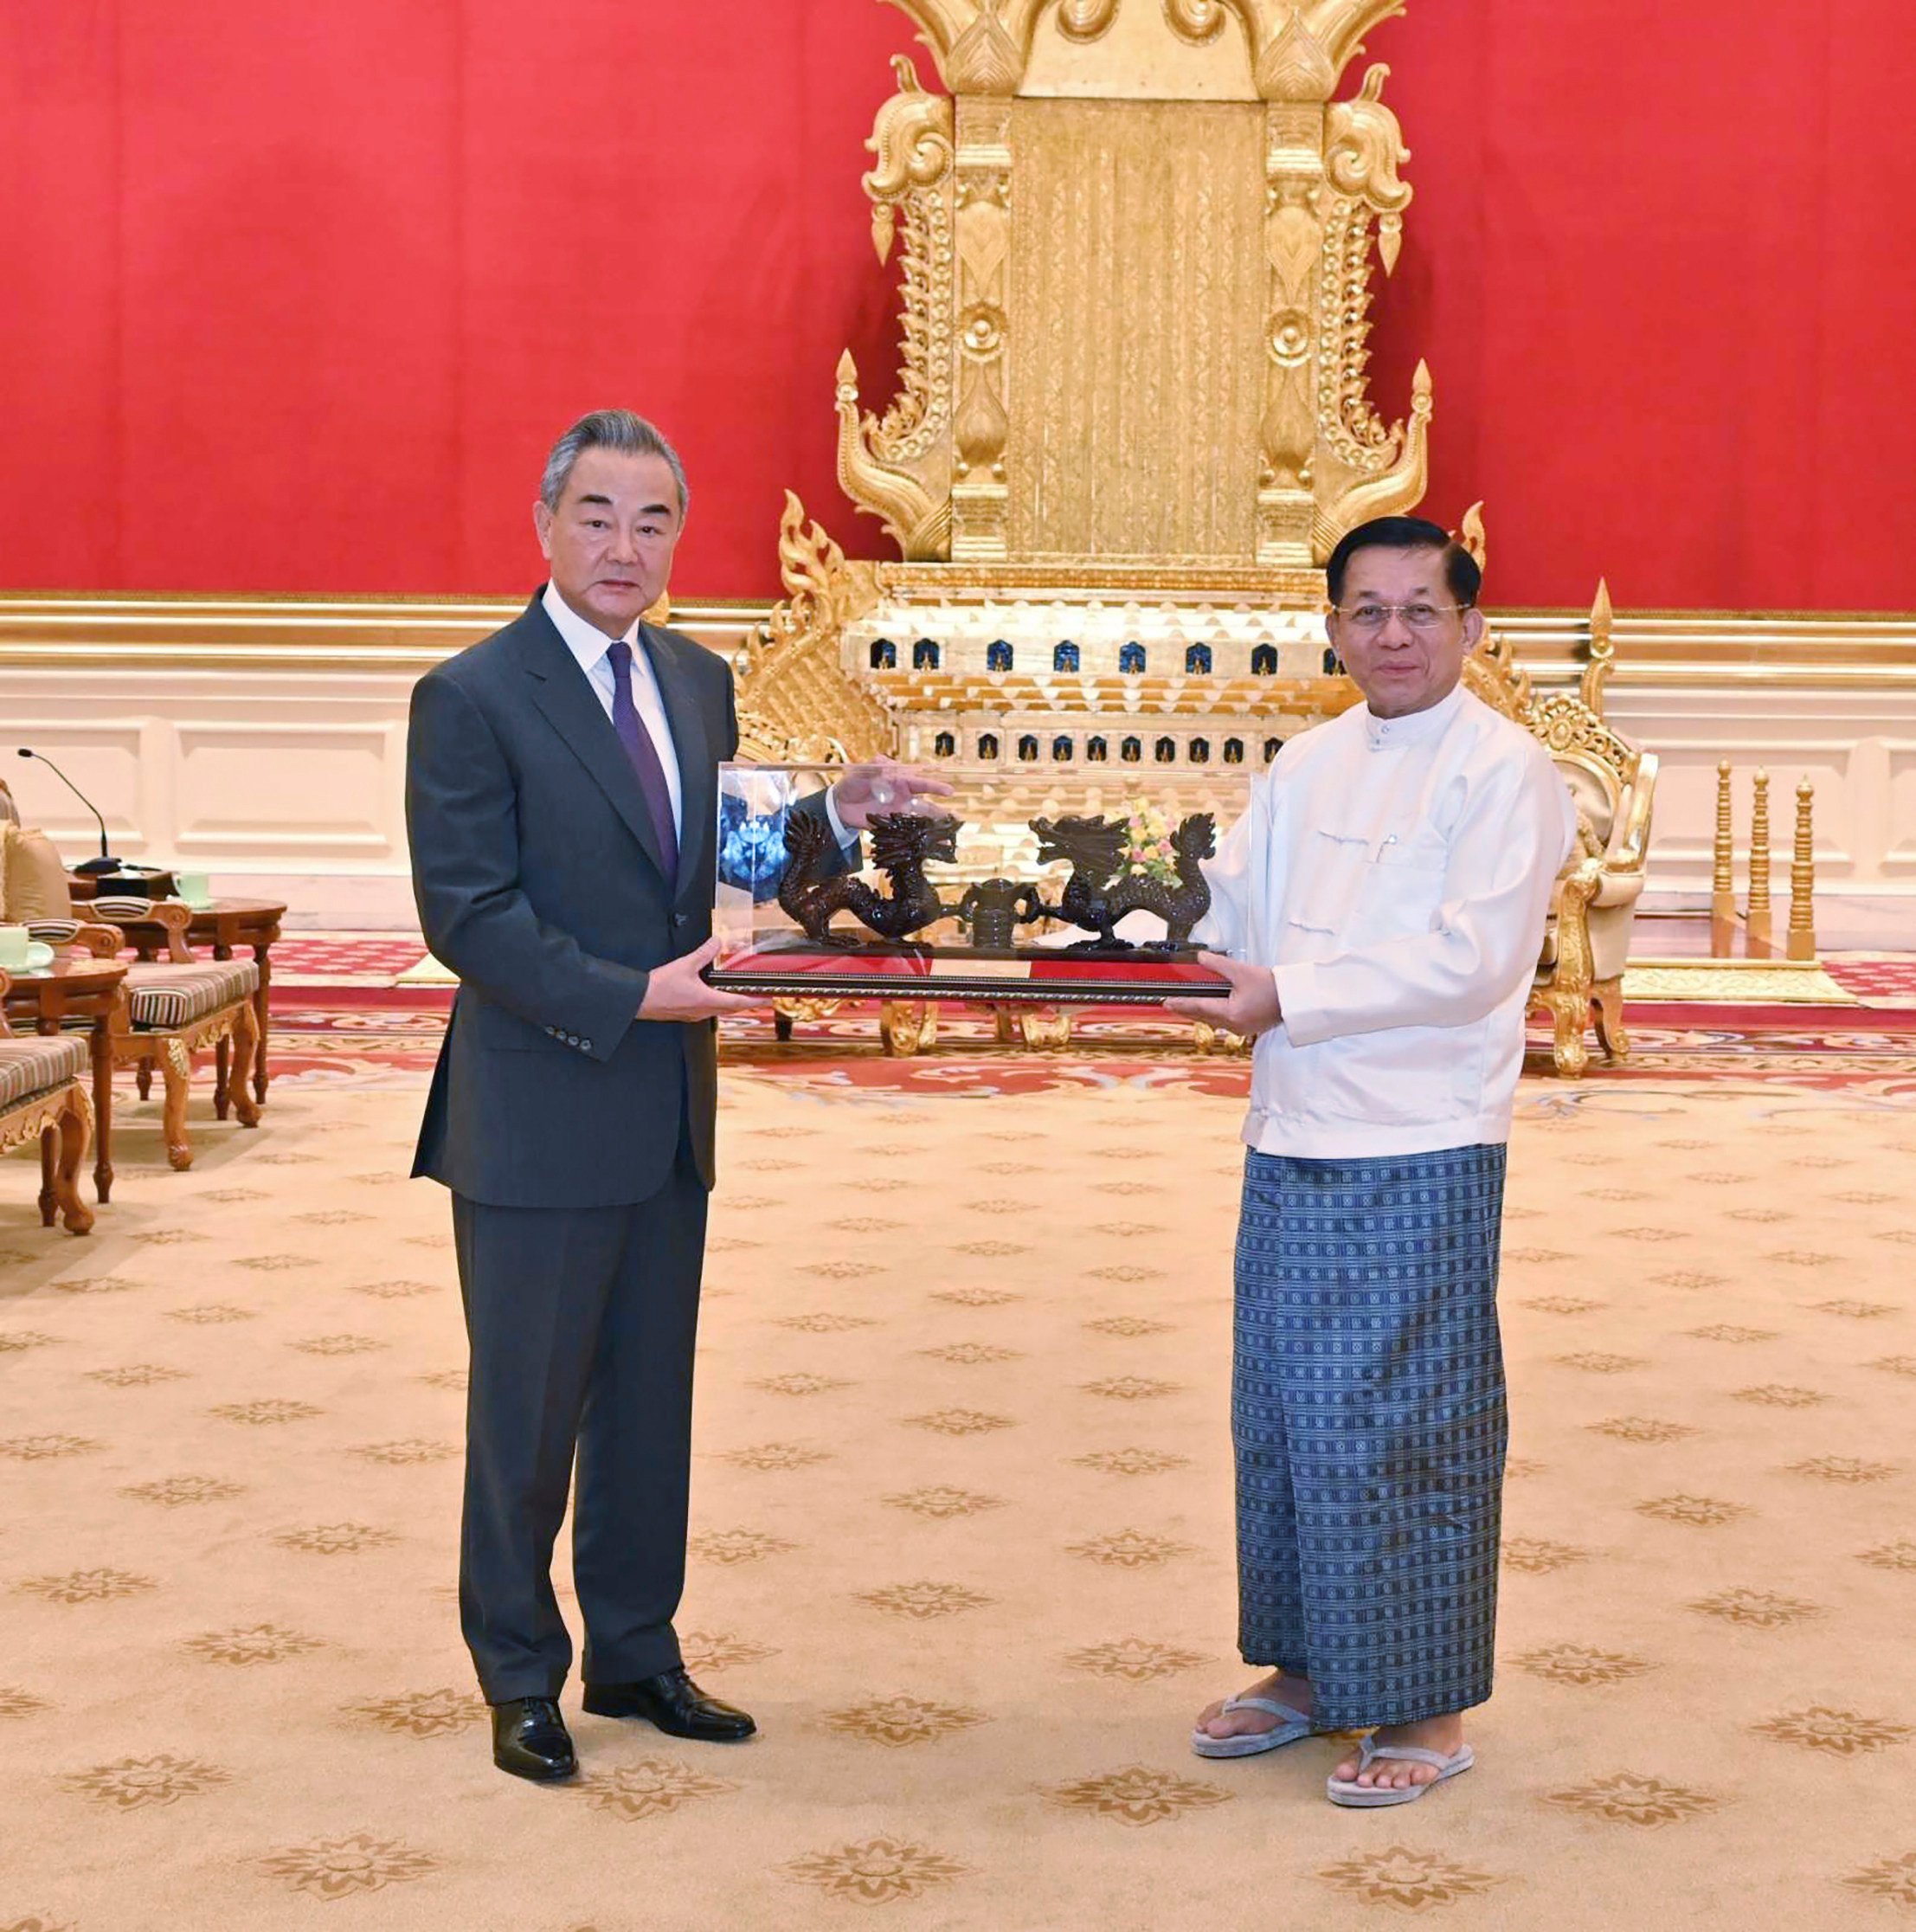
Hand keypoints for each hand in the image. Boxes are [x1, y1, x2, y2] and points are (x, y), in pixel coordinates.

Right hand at [638, 936, 768, 1021]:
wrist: (640, 1000)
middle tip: (758, 1000)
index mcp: (706, 999)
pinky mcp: (685, 1014)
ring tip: (739, 998)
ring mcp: (694, 1015)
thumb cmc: (659, 988)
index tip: (766, 1000)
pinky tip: (712, 999)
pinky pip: (707, 1011)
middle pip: (731, 1009)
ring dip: (731, 1006)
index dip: (754, 1001)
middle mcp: (703, 1010)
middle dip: (746, 1004)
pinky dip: (716, 1005)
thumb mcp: (684, 965)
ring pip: (719, 1011)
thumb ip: (703, 953)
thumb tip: (716, 942)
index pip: (738, 1002)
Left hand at [830, 755, 955, 830]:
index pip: (921, 783)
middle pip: (926, 805)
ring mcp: (898, 813)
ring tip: (948, 838)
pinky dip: (916, 840)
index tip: (950, 792)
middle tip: (957, 819)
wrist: (839, 803)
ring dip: (933, 829)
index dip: (935, 787)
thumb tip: (884, 763)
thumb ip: (875, 768)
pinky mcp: (891, 826)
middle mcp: (903, 797)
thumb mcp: (862, 771)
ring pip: (920, 821)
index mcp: (900, 781)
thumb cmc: (853, 782)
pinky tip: (927, 848)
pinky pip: (906, 833)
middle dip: (942, 813)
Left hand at [1164, 951, 1280, 1036]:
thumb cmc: (1272, 986)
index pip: (1199, 1007)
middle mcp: (1234, 1025)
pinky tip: (1208, 1011)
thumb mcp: (1242, 971)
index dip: (1181, 1004)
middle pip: (1204, 1016)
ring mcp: (1241, 1029)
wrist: (1294, 998)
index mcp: (1232, 1013)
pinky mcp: (1248, 1027)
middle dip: (1186, 1010)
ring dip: (1198, 1013)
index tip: (1167, 1002)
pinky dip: (1212, 1015)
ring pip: (1213, 1021)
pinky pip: (1224, 1023)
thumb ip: (1218, 965)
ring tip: (1184, 1008)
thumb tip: (1200, 958)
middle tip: (1170, 1005)